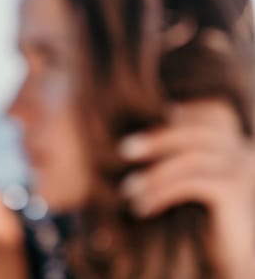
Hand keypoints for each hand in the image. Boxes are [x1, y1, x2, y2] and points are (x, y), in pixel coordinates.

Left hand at [119, 99, 254, 277]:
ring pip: (190, 159)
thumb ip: (182, 154)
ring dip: (153, 175)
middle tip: (124, 149)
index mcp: (236, 146)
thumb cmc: (203, 218)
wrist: (227, 258)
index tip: (163, 113)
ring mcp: (242, 172)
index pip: (218, 115)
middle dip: (158, 138)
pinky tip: (143, 207)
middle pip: (198, 132)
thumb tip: (153, 126)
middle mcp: (244, 153)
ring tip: (127, 189)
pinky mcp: (235, 193)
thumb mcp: (193, 179)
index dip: (191, 109)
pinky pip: (190, 183)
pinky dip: (161, 193)